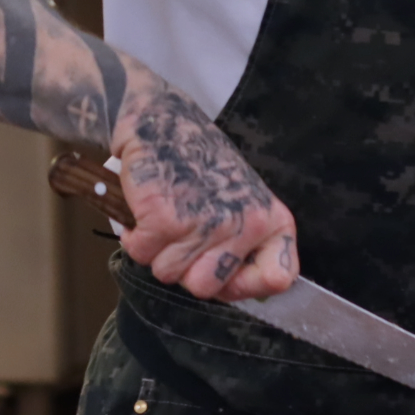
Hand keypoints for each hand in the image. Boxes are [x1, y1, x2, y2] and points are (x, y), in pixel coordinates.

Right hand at [112, 75, 299, 300]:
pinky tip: (147, 206)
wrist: (164, 122)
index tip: (225, 267)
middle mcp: (246, 223)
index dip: (244, 284)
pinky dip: (135, 235)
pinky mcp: (166, 219)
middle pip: (205, 289)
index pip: (279, 278)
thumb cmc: (201, 165)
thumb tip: (249, 293)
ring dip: (157, 249)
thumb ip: (246, 247)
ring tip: (167, 210)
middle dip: (184, 267)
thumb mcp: (240, 202)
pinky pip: (141, 255)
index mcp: (271, 220)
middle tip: (183, 229)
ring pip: (168, 274)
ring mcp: (207, 223)